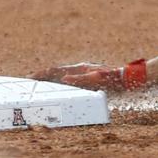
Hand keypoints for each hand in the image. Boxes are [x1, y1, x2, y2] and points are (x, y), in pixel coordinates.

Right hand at [28, 59, 146, 91]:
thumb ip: (80, 79)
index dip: (43, 74)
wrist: (127, 79)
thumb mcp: (96, 79)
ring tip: (39, 86)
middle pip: (57, 72)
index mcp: (80, 68)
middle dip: (43, 77)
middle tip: (29, 82)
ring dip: (50, 81)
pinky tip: (58, 90)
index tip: (30, 78)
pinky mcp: (88, 79)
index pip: (56, 70)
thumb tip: (64, 78)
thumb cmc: (112, 79)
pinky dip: (60, 85)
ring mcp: (83, 73)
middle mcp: (80, 69)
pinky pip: (69, 82)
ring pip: (62, 77)